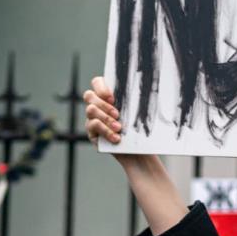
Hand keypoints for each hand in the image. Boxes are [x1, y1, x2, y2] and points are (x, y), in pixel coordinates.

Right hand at [84, 74, 186, 235]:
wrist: (140, 153)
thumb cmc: (141, 130)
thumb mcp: (139, 113)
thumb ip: (135, 99)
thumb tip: (147, 83)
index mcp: (108, 97)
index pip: (97, 82)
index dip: (101, 87)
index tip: (113, 97)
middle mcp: (97, 106)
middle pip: (89, 96)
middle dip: (104, 104)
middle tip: (118, 114)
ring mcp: (92, 119)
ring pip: (90, 111)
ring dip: (106, 118)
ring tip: (120, 127)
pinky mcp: (92, 133)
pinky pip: (93, 126)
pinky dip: (105, 131)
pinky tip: (117, 138)